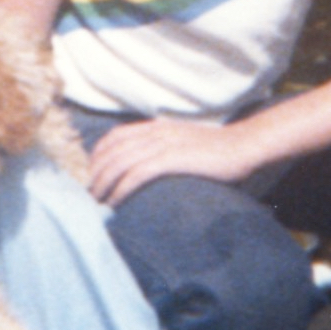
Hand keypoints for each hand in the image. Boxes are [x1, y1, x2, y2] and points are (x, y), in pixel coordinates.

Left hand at [88, 115, 259, 204]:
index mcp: (156, 127)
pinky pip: (137, 174)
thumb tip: (149, 166)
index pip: (115, 136)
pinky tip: (115, 202)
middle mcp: (155, 133)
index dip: (97, 154)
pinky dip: (121, 189)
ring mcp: (163, 145)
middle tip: (86, 193)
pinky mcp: (172, 159)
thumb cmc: (218, 150)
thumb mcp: (185, 142)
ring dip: (103, 182)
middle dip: (94, 172)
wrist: (244, 146)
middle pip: (112, 150)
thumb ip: (165, 148)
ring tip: (95, 201)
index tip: (90, 173)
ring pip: (120, 162)